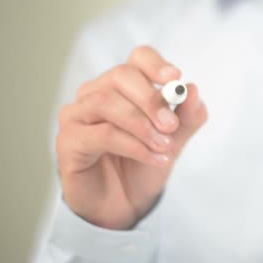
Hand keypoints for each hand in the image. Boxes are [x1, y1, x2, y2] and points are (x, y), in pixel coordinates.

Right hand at [56, 46, 206, 229]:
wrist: (125, 204)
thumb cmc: (144, 164)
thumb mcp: (174, 140)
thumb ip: (187, 117)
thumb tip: (193, 90)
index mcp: (124, 86)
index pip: (138, 58)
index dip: (156, 64)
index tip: (175, 78)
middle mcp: (96, 93)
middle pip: (121, 75)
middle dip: (150, 99)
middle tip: (171, 125)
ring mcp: (78, 114)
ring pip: (106, 102)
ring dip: (141, 124)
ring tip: (164, 146)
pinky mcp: (68, 141)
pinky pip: (101, 134)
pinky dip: (133, 146)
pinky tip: (154, 158)